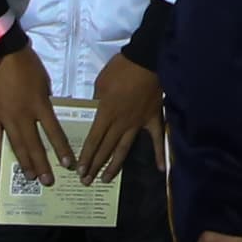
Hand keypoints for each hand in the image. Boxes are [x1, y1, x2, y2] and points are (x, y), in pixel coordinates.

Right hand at [0, 40, 80, 182]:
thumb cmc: (23, 62)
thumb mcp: (43, 79)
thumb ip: (44, 100)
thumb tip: (45, 115)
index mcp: (40, 105)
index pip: (54, 132)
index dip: (61, 149)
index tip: (68, 164)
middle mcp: (23, 116)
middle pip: (35, 145)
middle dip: (43, 164)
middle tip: (49, 181)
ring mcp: (5, 117)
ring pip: (16, 145)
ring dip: (25, 163)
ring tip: (31, 177)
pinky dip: (1, 151)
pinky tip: (6, 162)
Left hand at [76, 54, 164, 181]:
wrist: (146, 60)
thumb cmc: (121, 68)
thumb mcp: (100, 83)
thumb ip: (97, 100)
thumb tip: (97, 109)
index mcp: (106, 113)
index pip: (94, 140)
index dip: (86, 156)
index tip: (80, 171)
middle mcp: (120, 123)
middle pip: (106, 148)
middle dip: (95, 165)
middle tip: (87, 181)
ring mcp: (138, 123)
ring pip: (125, 149)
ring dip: (115, 166)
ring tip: (107, 179)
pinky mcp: (153, 119)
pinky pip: (157, 139)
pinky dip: (160, 154)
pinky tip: (161, 169)